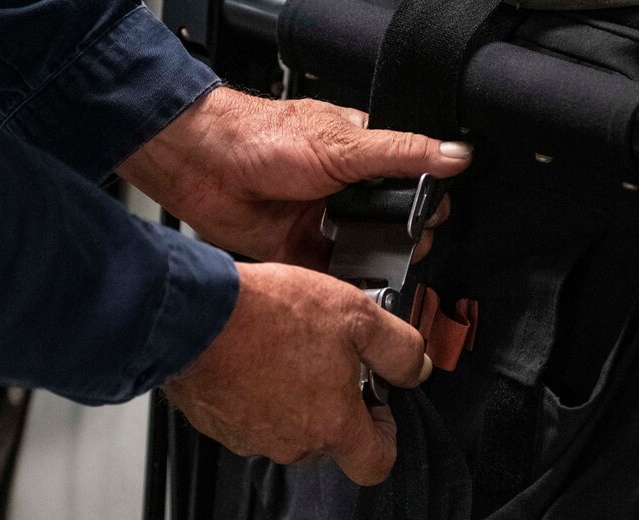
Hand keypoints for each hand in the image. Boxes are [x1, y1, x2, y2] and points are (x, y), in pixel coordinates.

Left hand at [116, 87, 470, 269]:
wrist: (201, 164)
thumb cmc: (261, 137)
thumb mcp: (341, 143)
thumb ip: (400, 154)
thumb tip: (456, 155)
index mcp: (362, 158)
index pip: (413, 186)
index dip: (426, 206)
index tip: (431, 221)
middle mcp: (346, 194)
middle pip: (394, 228)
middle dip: (402, 241)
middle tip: (401, 248)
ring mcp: (323, 225)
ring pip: (365, 255)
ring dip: (374, 265)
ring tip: (378, 271)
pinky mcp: (299, 253)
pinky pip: (331, 278)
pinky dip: (342, 286)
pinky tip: (350, 289)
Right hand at [164, 262, 432, 485]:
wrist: (194, 314)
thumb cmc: (268, 314)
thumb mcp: (355, 314)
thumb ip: (398, 347)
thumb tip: (418, 367)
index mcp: (331, 424)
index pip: (375, 463)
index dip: (384, 436)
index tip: (375, 405)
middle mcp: (291, 441)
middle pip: (327, 439)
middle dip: (332, 403)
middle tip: (324, 355)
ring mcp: (250, 436)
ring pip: (285, 425)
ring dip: (291, 395)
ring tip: (283, 346)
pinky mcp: (217, 423)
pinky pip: (247, 415)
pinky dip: (254, 392)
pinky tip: (252, 354)